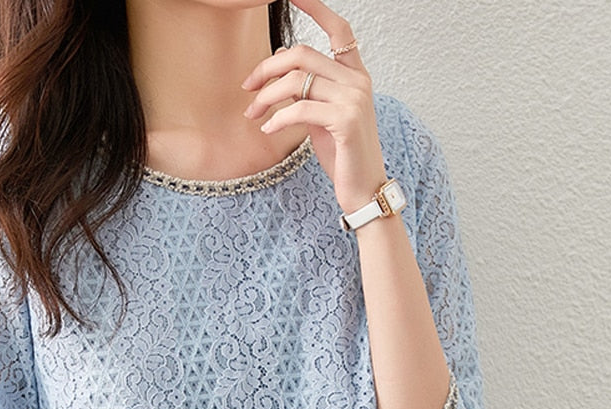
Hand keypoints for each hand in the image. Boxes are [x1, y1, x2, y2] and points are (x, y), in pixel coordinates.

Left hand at [242, 0, 385, 212]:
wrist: (363, 188)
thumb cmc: (342, 154)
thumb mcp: (322, 117)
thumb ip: (308, 90)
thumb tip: (281, 63)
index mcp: (355, 76)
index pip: (339, 30)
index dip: (316, 9)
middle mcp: (357, 81)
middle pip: (302, 55)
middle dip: (266, 69)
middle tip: (247, 88)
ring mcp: (353, 99)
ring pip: (296, 81)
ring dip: (266, 97)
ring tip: (253, 114)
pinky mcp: (345, 120)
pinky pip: (299, 108)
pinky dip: (278, 118)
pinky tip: (267, 129)